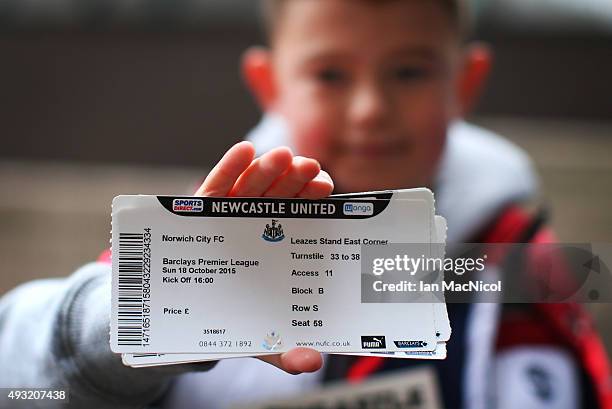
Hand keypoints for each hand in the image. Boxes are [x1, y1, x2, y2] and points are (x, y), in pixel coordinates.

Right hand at [194, 141, 332, 373]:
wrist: (175, 317)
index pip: (297, 219)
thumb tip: (311, 362)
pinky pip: (213, 188)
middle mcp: (254, 226)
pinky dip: (228, 168)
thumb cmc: (226, 319)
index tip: (326, 188)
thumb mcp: (256, 337)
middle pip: (276, 199)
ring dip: (266, 169)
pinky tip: (244, 150)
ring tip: (282, 156)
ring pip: (249, 188)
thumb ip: (282, 350)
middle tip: (310, 168)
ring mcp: (226, 216)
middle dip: (294, 181)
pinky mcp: (197, 214)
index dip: (312, 202)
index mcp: (275, 246)